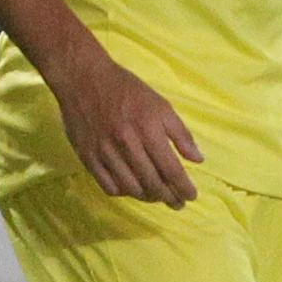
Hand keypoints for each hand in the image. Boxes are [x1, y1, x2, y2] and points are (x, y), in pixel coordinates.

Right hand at [49, 49, 203, 205]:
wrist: (84, 78)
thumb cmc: (126, 89)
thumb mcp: (160, 104)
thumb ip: (181, 133)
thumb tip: (198, 159)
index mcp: (148, 129)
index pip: (171, 169)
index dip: (183, 187)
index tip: (191, 196)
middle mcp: (127, 144)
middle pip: (152, 183)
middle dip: (169, 197)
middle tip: (177, 203)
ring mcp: (105, 152)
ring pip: (131, 189)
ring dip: (148, 198)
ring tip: (157, 197)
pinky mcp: (88, 157)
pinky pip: (108, 186)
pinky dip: (123, 192)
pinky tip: (132, 189)